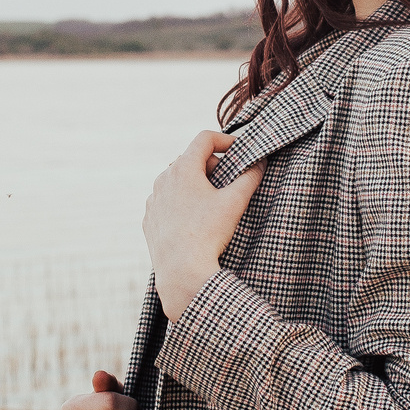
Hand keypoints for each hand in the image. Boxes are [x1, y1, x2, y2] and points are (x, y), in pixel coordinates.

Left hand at [143, 130, 262, 321]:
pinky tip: (194, 220)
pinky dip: (181, 203)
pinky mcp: (149, 219)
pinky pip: (166, 202)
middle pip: (190, 159)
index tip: (238, 150)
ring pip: (176, 181)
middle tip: (229, 180)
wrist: (181, 270)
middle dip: (211, 165)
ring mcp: (154, 199)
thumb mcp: (235, 202)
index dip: (225, 139)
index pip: (204, 139)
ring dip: (195, 184)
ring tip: (211, 202)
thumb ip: (250, 177)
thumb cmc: (209, 233)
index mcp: (183, 168)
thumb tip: (260, 163)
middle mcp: (163, 179)